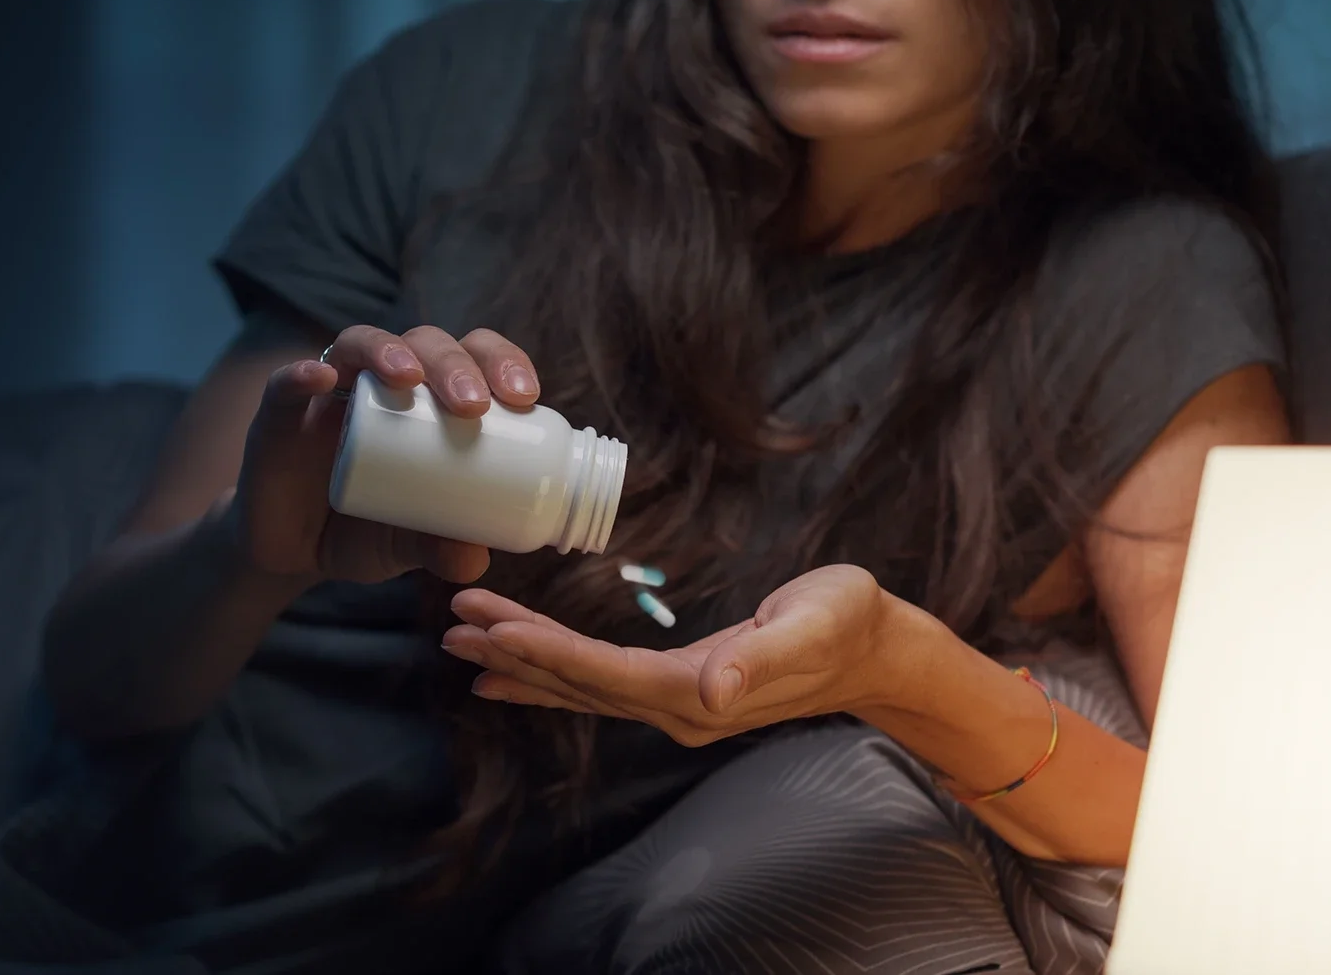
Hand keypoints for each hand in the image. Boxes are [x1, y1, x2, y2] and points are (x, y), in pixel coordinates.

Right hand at [231, 324, 542, 586]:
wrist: (293, 553)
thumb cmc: (366, 532)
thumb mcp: (410, 545)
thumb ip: (440, 548)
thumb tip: (476, 559)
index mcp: (430, 401)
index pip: (473, 357)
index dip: (502, 361)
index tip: (525, 396)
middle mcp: (383, 381)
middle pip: (425, 342)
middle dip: (454, 363)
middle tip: (473, 406)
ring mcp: (330, 391)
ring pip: (361, 343)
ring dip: (389, 351)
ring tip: (410, 379)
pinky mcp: (279, 413)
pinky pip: (285, 382)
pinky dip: (300, 375)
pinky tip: (318, 378)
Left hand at [440, 565, 896, 745]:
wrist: (877, 650)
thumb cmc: (847, 622)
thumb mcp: (812, 625)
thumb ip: (762, 658)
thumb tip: (713, 689)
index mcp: (702, 693)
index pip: (606, 675)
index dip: (548, 653)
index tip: (494, 628)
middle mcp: (680, 709)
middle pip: (579, 683)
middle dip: (514, 653)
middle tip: (453, 623)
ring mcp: (677, 705)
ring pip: (581, 687)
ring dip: (522, 664)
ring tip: (462, 641)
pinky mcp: (678, 690)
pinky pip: (598, 685)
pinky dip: (551, 673)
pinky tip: (512, 668)